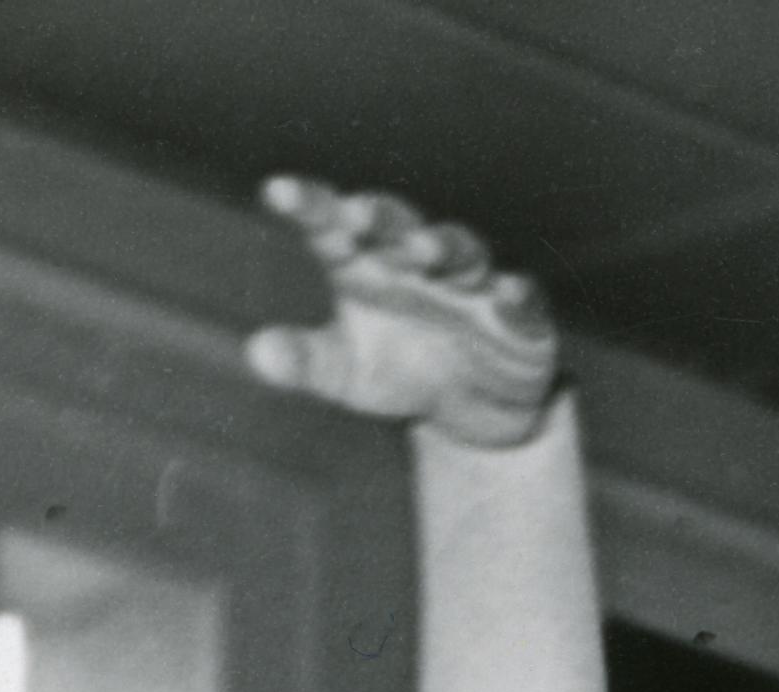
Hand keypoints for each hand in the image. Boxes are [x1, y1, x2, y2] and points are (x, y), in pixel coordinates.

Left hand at [251, 180, 565, 445]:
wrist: (472, 411)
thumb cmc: (399, 372)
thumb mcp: (346, 374)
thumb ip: (304, 361)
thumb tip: (256, 353)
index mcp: (365, 261)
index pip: (330, 223)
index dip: (307, 204)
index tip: (275, 193)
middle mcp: (416, 259)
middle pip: (397, 224)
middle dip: (379, 217)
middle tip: (354, 216)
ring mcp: (471, 283)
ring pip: (460, 250)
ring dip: (443, 247)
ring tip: (423, 252)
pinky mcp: (520, 316)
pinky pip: (521, 299)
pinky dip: (516, 296)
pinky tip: (507, 296)